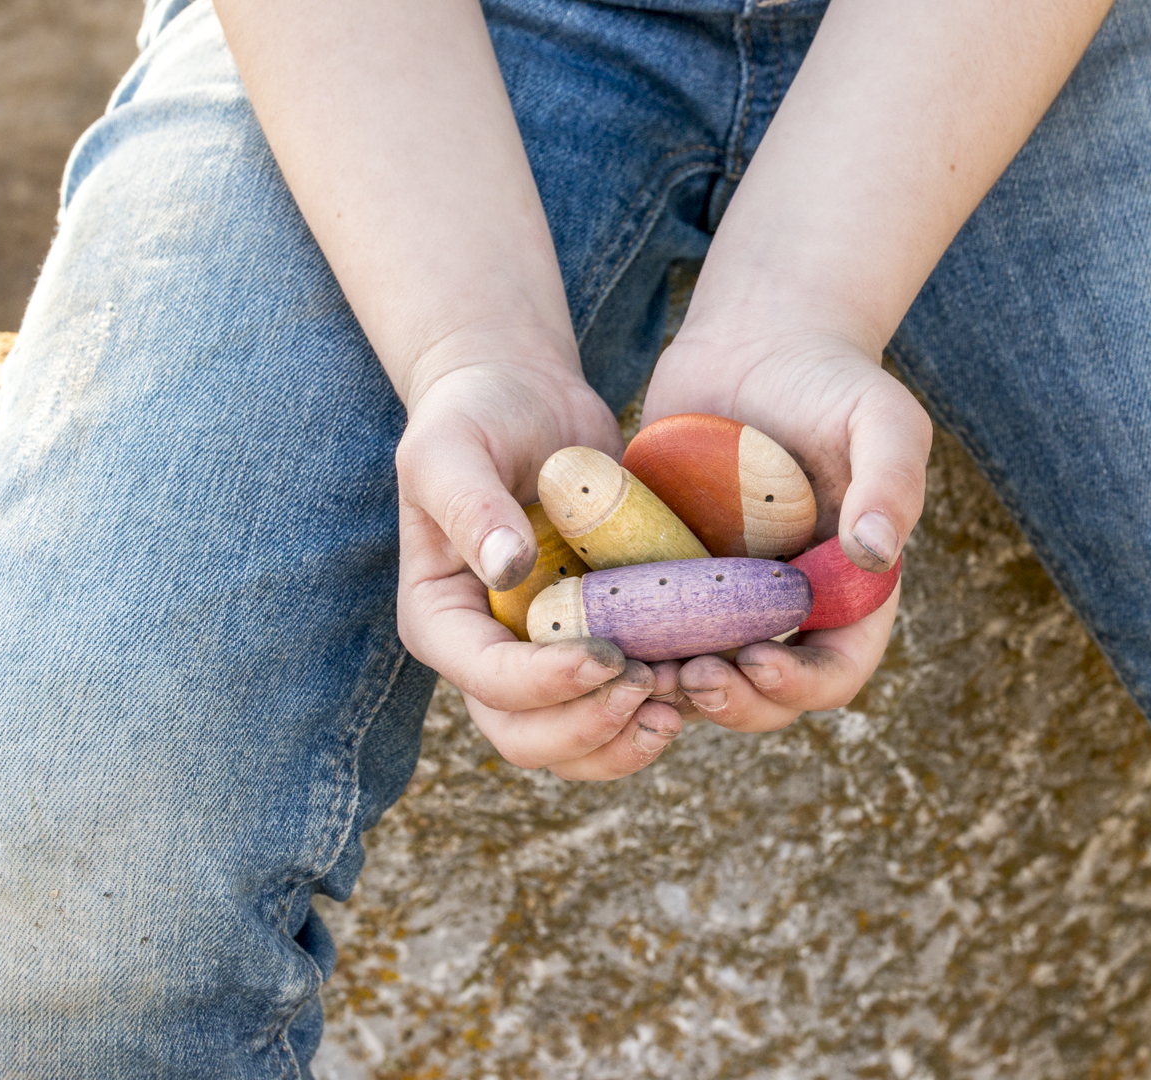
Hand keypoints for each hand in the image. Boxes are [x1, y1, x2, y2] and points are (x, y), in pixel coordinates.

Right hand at [394, 355, 683, 778]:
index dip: (545, 684)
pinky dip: (665, 705)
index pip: (487, 681)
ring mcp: (546, 659)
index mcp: (443, 620)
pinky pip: (626, 706)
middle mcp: (489, 655)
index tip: (607, 654)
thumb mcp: (452, 447)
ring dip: (631, 737)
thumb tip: (510, 567)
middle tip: (651, 687)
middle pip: (528, 738)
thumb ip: (471, 504)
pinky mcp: (599, 645)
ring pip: (579, 744)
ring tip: (684, 694)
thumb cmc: (476, 415)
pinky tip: (706, 674)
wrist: (524, 398)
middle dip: (590, 729)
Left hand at [640, 327, 930, 731]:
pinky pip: (650, 634)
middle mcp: (789, 610)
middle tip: (689, 678)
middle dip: (733, 702)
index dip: (802, 685)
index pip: (837, 670)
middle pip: (767, 694)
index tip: (757, 662)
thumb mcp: (881, 418)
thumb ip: (892, 481)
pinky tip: (598, 639)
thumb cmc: (830, 378)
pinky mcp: (671, 578)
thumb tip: (875, 553)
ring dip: (674, 691)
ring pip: (702, 678)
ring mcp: (727, 600)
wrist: (752, 342)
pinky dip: (629, 648)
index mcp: (848, 592)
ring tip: (638, 673)